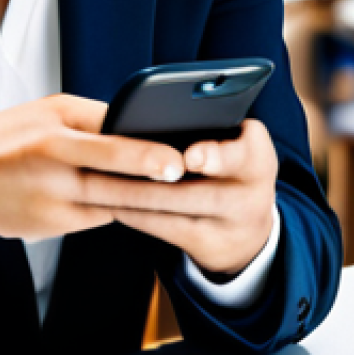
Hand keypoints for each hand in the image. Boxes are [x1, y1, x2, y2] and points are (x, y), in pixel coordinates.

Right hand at [0, 94, 185, 275]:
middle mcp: (53, 170)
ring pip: (111, 205)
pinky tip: (135, 202)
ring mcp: (52, 202)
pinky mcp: (51, 227)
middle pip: (116, 181)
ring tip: (178, 194)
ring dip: (144, 201)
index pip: (110, 144)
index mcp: (53, 134)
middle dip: (156, 185)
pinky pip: (96, 218)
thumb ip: (92, 119)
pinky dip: (115, 209)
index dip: (147, 154)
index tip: (179, 159)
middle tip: (190, 181)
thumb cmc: (9, 136)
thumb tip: (138, 126)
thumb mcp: (46, 111)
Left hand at [105, 118, 278, 275]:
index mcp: (257, 158)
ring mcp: (229, 227)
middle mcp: (250, 196)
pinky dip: (131, 212)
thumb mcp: (234, 141)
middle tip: (113, 163)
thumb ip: (207, 124)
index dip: (216, 156)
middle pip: (200, 192)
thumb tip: (158, 107)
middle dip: (153, 178)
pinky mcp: (206, 247)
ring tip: (96, 177)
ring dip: (130, 193)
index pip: (243, 154)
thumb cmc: (227, 164)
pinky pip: (162, 230)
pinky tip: (105, 198)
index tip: (190, 157)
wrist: (247, 226)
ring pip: (173, 210)